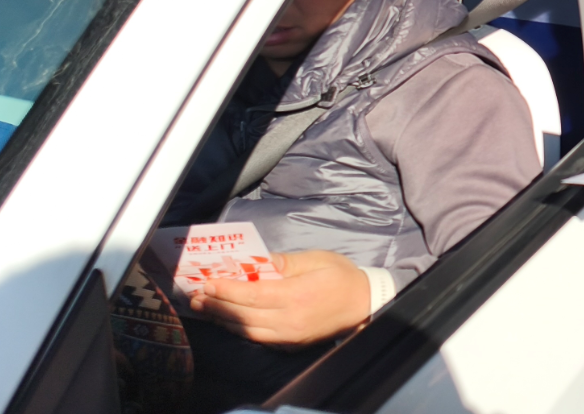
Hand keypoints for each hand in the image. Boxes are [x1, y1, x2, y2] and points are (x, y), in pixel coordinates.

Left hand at [191, 249, 370, 344]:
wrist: (365, 305)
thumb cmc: (342, 277)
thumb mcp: (316, 260)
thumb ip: (285, 262)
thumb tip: (257, 261)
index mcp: (296, 296)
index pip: (252, 295)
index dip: (227, 290)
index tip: (208, 283)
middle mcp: (289, 320)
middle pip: (244, 316)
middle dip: (217, 306)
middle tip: (196, 297)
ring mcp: (289, 336)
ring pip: (248, 331)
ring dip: (224, 320)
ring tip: (205, 310)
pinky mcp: (290, 344)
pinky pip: (259, 339)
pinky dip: (240, 330)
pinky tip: (229, 321)